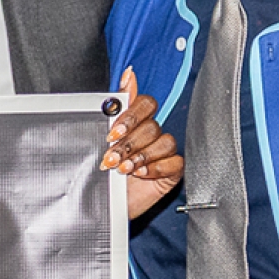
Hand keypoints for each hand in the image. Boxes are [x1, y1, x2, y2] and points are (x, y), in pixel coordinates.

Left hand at [103, 68, 183, 219]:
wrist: (105, 204)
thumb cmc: (104, 174)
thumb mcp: (103, 139)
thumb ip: (116, 107)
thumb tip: (128, 74)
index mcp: (136, 123)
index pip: (146, 104)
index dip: (131, 116)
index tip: (112, 133)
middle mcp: (151, 135)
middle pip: (152, 125)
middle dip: (128, 144)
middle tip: (111, 158)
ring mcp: (163, 152)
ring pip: (164, 141)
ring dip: (141, 156)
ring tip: (124, 170)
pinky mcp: (173, 170)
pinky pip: (175, 161)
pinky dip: (157, 167)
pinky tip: (142, 174)